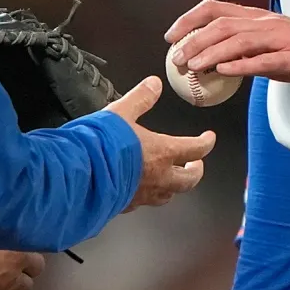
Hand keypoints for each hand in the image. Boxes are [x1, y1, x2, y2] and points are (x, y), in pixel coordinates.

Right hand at [105, 77, 215, 210]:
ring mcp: (143, 195)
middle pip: (188, 181)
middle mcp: (158, 178)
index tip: (209, 138)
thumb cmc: (102, 145)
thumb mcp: (122, 112)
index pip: (196, 150)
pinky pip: (144, 202)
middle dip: (195, 172)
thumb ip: (140, 98)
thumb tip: (154, 85)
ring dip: (173, 186)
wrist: (80, 175)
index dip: (206, 143)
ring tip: (170, 179)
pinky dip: (148, 195)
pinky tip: (140, 189)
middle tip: (195, 165)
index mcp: (162, 153)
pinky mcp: (126, 205)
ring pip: (168, 195)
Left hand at [165, 0, 289, 91]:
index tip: (172, 36)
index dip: (190, 19)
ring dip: (211, 52)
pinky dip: (241, 65)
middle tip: (176, 57)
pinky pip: (264, 61)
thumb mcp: (277, 48)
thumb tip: (220, 65)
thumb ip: (250, 53)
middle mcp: (268, 24)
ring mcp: (283, 38)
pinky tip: (224, 72)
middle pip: (222, 24)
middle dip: (194, 39)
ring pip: (239, 40)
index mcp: (261, 19)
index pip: (217, 9)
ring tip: (193, 65)